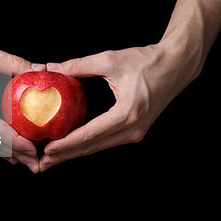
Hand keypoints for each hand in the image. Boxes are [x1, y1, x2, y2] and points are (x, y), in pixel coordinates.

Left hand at [40, 42, 202, 170]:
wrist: (176, 66)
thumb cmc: (147, 62)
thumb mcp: (111, 60)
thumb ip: (80, 65)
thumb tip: (52, 68)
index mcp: (127, 113)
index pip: (89, 135)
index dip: (67, 144)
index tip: (47, 149)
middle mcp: (133, 129)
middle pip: (93, 147)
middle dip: (67, 155)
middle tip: (45, 160)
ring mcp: (136, 133)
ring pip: (99, 147)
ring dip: (76, 152)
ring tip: (54, 156)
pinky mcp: (136, 131)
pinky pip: (107, 142)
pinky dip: (88, 145)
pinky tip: (74, 145)